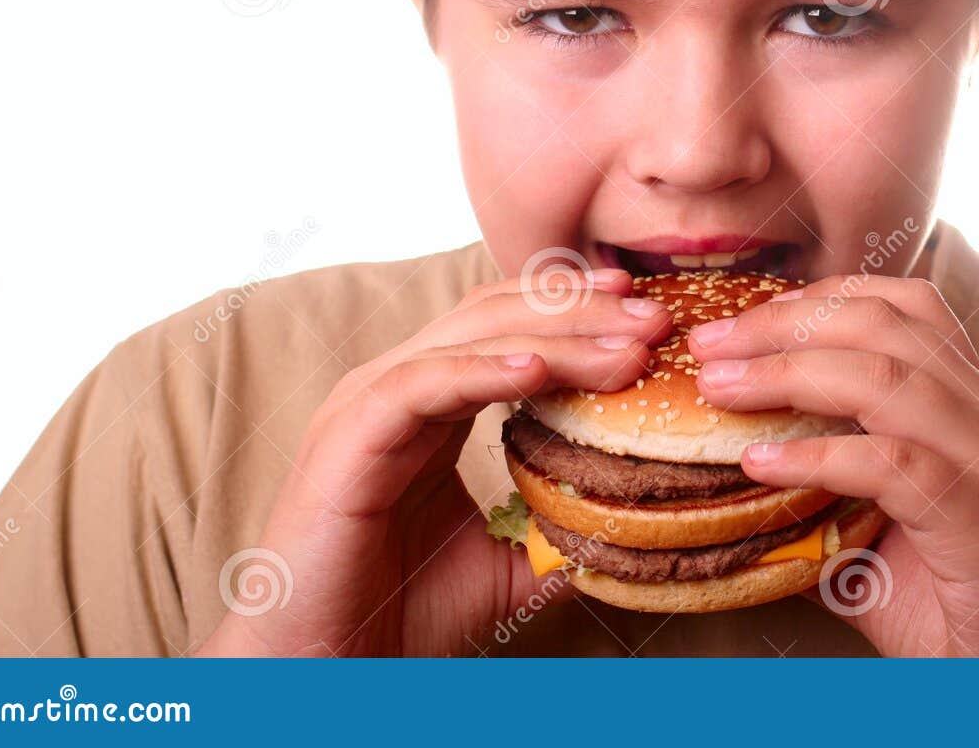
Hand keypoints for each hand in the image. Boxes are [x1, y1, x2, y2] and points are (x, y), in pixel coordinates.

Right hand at [193, 267, 671, 656]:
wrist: (324, 666)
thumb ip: (554, 533)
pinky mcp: (351, 432)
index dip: (577, 312)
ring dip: (558, 336)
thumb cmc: (397, 613)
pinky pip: (425, 382)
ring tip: (625, 345)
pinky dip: (486, 370)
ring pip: (472, 339)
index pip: (509, 328)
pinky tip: (541, 370)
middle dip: (582, 312)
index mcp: (429, 402)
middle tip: (654, 317)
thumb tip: (628, 531)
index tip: (645, 312)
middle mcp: (398, 386)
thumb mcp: (502, 564)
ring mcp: (370, 401)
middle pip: (498, 317)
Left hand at [689, 275, 978, 656]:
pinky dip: (816, 456)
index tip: (749, 318)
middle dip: (783, 323)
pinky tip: (759, 463)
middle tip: (710, 342)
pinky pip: (890, 463)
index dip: (822, 296)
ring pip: (883, 378)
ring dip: (785, 373)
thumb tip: (735, 479)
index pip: (906, 306)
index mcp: (977, 404)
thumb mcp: (886, 533)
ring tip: (719, 386)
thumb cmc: (964, 610)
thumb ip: (824, 495)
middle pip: (882, 326)